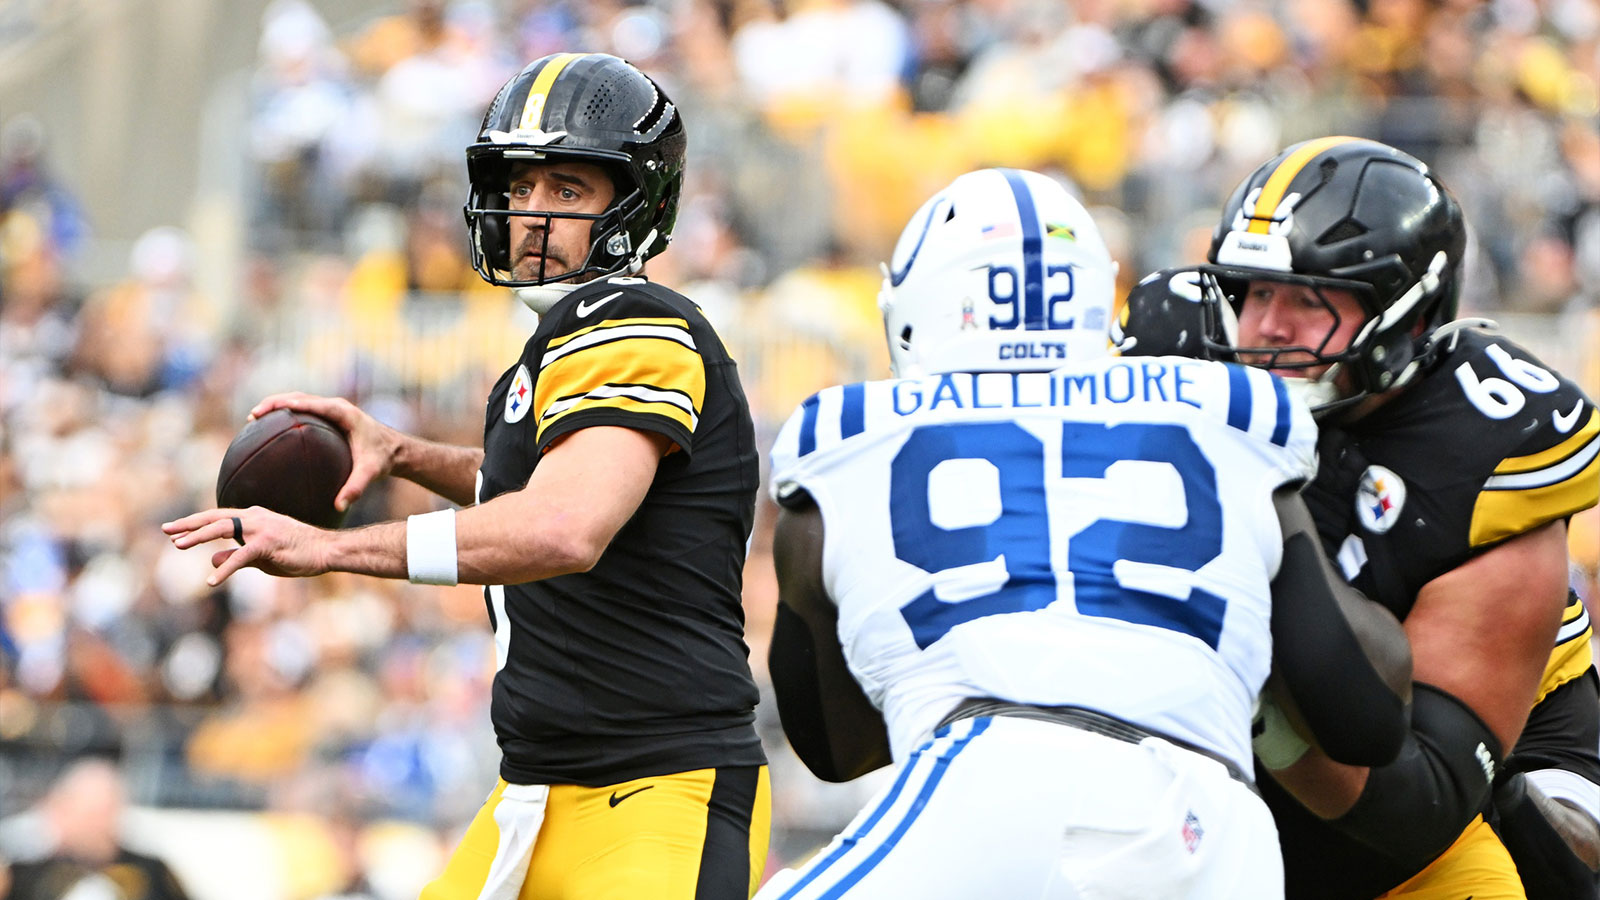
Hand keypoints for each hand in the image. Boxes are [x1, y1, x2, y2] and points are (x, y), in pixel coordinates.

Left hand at [162, 506, 330, 584]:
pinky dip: (224, 568)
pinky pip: (241, 556)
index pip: (218, 517)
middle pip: (214, 518)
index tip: (174, 529)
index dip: (194, 523)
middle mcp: (255, 517)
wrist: (326, 551)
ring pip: (222, 529)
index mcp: (254, 517)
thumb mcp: (259, 557)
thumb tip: (211, 559)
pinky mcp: (268, 544)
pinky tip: (211, 580)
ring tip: (178, 546)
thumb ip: (235, 556)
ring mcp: (261, 529)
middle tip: (166, 530)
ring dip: (198, 537)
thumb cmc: (297, 553)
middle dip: (188, 524)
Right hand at [250, 392, 402, 511]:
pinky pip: (304, 409)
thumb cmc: (383, 459)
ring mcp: (332, 409)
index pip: (313, 404)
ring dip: (276, 405)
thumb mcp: (370, 473)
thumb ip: (356, 488)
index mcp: (344, 413)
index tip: (268, 410)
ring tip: (254, 418)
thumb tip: (340, 505)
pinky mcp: (329, 415)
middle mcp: (336, 406)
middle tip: (253, 415)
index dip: (290, 404)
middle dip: (275, 403)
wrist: (396, 450)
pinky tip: (270, 428)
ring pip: (299, 400)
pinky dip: (286, 413)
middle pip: (300, 397)